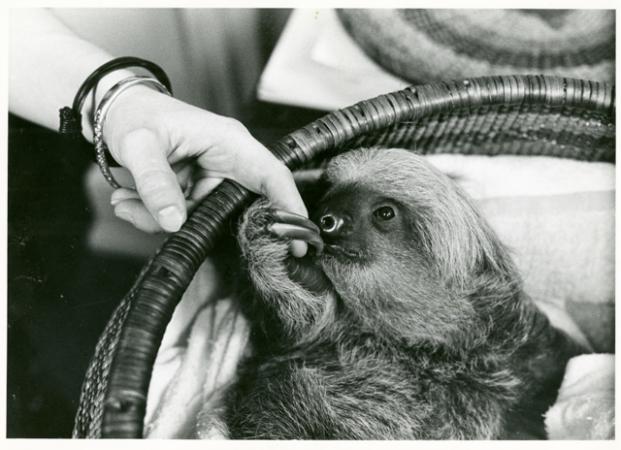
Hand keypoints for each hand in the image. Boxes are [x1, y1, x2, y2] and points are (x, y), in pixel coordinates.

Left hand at [103, 85, 307, 256]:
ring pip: (204, 220)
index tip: (298, 239)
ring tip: (127, 202)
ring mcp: (212, 181)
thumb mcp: (140, 144)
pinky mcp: (196, 194)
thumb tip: (174, 222)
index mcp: (230, 143)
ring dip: (162, 220)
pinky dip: (153, 217)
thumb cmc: (135, 113)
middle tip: (169, 227)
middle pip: (239, 208)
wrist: (115, 110)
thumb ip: (155, 183)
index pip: (272, 176)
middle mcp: (228, 163)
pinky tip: (127, 199)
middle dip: (204, 225)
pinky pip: (184, 218)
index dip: (290, 207)